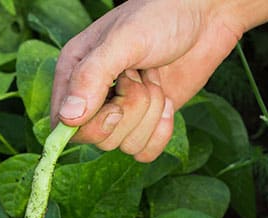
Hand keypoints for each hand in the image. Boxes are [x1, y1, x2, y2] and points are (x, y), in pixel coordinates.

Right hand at [51, 0, 242, 161]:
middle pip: (99, 139)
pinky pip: (145, 153)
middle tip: (140, 76)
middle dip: (130, 111)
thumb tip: (68, 118)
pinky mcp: (146, 123)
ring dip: (150, 114)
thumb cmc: (160, 16)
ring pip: (126, 146)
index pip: (62, 124)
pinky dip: (161, 131)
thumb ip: (92, 77)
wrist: (204, 17)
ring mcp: (121, 113)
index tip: (115, 106)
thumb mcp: (123, 41)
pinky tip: (168, 102)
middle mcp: (93, 97)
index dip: (91, 125)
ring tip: (155, 80)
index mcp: (73, 74)